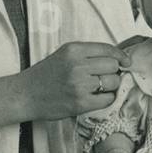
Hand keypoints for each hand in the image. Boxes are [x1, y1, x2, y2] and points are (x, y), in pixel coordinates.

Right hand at [0, 42, 130, 122]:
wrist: (25, 95)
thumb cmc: (46, 74)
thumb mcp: (64, 54)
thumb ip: (88, 53)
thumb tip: (117, 57)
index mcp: (74, 50)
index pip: (108, 49)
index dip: (121, 56)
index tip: (126, 61)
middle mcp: (77, 65)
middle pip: (113, 66)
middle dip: (113, 72)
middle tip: (104, 77)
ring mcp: (79, 85)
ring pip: (113, 82)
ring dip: (110, 86)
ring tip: (98, 88)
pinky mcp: (80, 103)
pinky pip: (108, 99)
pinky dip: (106, 99)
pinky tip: (96, 97)